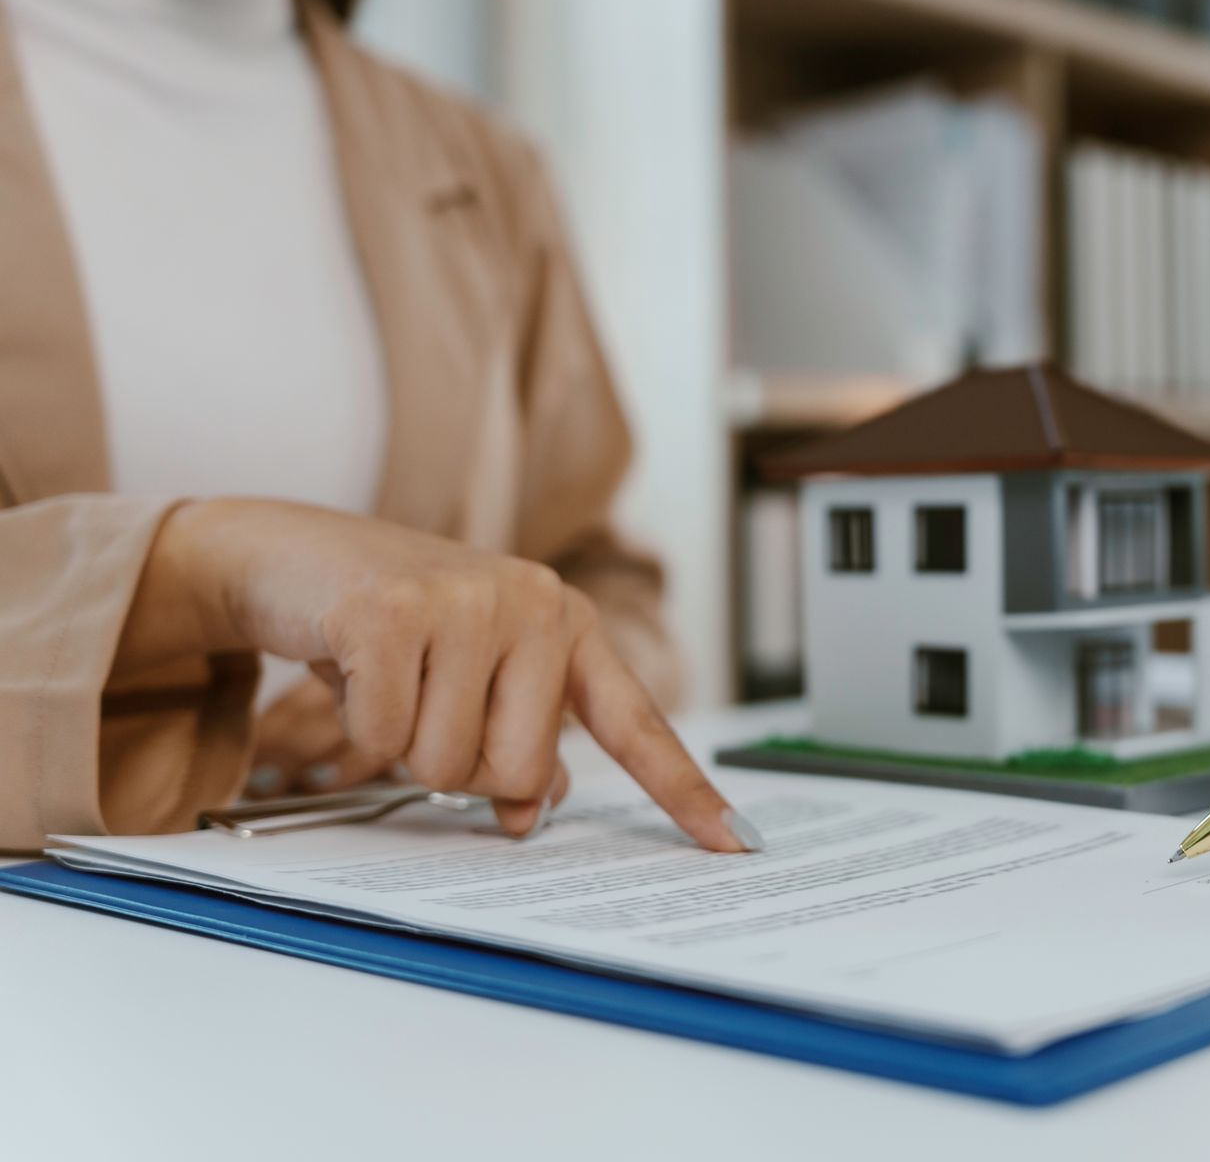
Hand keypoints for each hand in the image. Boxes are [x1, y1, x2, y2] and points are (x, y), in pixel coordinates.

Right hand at [121, 499, 747, 846]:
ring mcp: (465, 600)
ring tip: (385, 679)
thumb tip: (531, 811)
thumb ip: (516, 738)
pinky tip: (348, 668)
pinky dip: (356, 725)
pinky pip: (384, 739)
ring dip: (399, 743)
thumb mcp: (470, 675)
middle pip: (516, 770)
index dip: (683, 790)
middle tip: (423, 705)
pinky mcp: (389, 613)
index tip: (736, 846)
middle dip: (458, 766)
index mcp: (567, 622)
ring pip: (444, 763)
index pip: (635, 722)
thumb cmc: (389, 624)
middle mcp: (533, 602)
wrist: (284, 552)